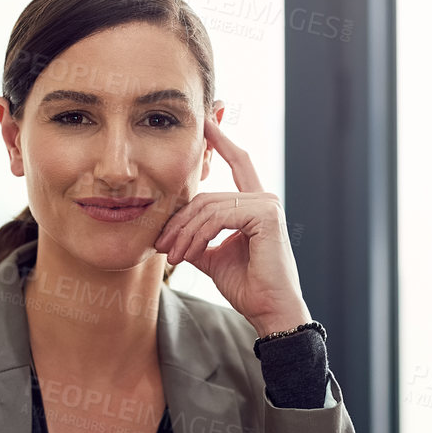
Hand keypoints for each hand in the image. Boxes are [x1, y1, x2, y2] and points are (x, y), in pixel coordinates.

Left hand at [152, 117, 311, 336]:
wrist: (269, 311)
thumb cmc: (247, 287)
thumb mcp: (213, 257)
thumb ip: (197, 237)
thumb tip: (171, 231)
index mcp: (255, 204)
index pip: (238, 163)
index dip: (221, 141)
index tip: (206, 121)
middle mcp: (263, 199)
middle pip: (207, 196)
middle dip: (179, 221)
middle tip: (161, 246)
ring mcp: (267, 204)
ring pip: (208, 207)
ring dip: (184, 234)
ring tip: (172, 256)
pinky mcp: (266, 215)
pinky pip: (218, 217)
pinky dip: (197, 236)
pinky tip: (187, 254)